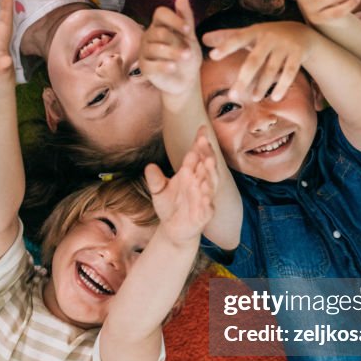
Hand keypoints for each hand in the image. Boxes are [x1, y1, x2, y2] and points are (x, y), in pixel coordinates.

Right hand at [140, 0, 201, 96]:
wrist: (186, 80)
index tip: (188, 30)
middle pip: (159, 32)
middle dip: (177, 41)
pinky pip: (151, 64)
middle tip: (190, 51)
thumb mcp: (189, 36)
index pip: (160, 13)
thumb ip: (186, 17)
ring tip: (186, 57)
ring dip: (173, 53)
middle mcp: (149, 36)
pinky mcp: (144, 67)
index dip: (174, 19)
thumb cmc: (187, 54)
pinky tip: (173, 67)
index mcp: (160, 25)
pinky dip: (163, 65)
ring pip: (155, 48)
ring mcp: (145, 52)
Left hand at [145, 127, 217, 244]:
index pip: (197, 156)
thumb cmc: (170, 206)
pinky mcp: (203, 215)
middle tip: (204, 142)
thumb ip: (155, 179)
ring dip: (210, 174)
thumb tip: (149, 166)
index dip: (200, 143)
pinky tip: (204, 194)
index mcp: (191, 174)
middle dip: (206, 154)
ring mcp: (204, 199)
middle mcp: (200, 184)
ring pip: (210, 184)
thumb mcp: (158, 191)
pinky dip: (206, 200)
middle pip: (206, 166)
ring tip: (208, 162)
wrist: (174, 230)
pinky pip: (207, 207)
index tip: (202, 129)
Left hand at [202, 21, 310, 102]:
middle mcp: (269, 37)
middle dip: (243, 80)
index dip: (225, 47)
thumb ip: (228, 37)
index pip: (237, 38)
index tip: (212, 56)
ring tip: (253, 98)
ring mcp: (284, 46)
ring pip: (271, 70)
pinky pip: (289, 73)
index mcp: (255, 31)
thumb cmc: (268, 36)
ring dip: (262, 86)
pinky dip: (281, 86)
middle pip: (254, 61)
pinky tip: (274, 97)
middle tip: (232, 96)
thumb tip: (203, 39)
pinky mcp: (298, 54)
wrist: (302, 33)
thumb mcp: (250, 34)